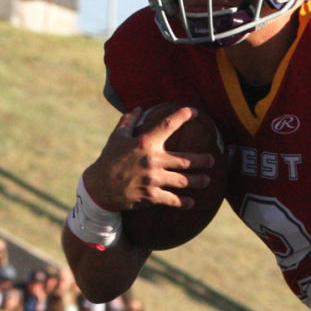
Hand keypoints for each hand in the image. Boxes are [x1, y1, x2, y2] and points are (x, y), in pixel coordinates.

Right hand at [80, 106, 214, 213]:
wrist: (99, 188)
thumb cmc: (109, 160)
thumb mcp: (116, 138)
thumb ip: (129, 121)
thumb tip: (139, 107)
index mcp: (145, 142)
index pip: (168, 125)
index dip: (183, 116)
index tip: (195, 112)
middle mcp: (152, 160)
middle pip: (185, 160)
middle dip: (202, 160)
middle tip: (211, 160)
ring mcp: (153, 180)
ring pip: (184, 181)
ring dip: (198, 181)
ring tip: (207, 180)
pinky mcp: (151, 196)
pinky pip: (173, 200)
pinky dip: (184, 202)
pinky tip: (192, 203)